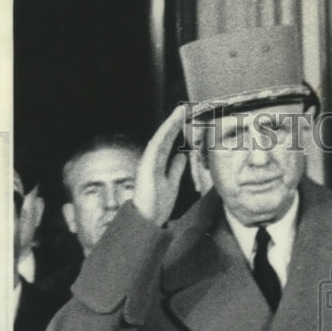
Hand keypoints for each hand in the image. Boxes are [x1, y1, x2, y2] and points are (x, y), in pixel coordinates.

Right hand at [133, 104, 188, 225]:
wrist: (148, 221)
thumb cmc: (158, 206)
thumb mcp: (172, 184)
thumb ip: (175, 169)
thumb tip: (182, 155)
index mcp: (157, 165)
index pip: (168, 144)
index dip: (176, 131)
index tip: (185, 118)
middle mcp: (151, 161)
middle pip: (164, 138)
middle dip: (173, 123)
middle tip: (183, 109)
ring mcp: (147, 162)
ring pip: (160, 139)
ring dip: (169, 125)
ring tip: (179, 112)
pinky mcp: (146, 166)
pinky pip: (156, 146)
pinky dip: (164, 134)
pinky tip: (171, 124)